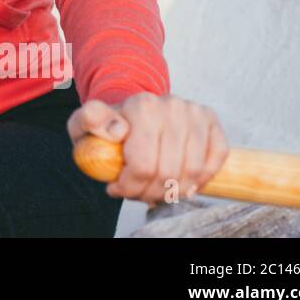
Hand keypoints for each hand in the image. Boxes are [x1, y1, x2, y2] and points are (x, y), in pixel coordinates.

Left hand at [67, 92, 229, 206]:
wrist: (133, 112)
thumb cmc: (109, 125)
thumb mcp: (84, 123)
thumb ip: (88, 121)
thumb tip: (117, 131)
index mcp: (141, 105)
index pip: (143, 165)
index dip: (130, 187)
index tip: (117, 189)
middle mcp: (172, 105)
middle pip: (168, 172)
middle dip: (150, 192)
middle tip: (137, 193)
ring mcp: (195, 113)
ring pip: (193, 172)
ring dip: (174, 191)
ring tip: (155, 190)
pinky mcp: (212, 122)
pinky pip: (214, 161)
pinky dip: (199, 180)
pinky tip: (181, 182)